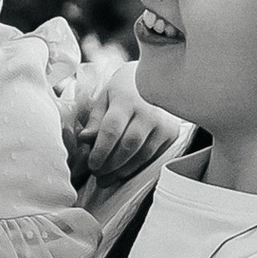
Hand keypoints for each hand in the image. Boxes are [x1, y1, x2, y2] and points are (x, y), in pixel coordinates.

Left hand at [63, 44, 192, 190]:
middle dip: (111, 164)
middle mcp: (148, 111)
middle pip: (128, 146)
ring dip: (123, 171)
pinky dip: (137, 169)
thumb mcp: (106, 98)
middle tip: (98, 174)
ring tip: (107, 177)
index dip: (101, 151)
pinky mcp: (172, 134)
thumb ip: (95, 119)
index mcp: (126, 99)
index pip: (112, 129)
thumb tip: (85, 139)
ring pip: (142, 155)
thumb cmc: (126, 90)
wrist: (157, 80)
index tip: (92, 164)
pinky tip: (124, 172)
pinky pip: (153, 158)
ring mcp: (163, 124)